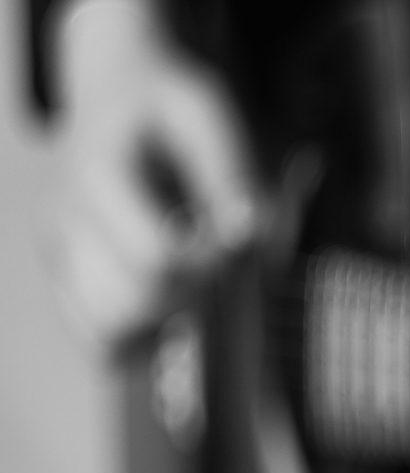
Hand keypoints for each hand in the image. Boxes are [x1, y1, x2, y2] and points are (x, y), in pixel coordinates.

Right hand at [45, 0, 259, 345]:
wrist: (116, 95)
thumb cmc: (167, 105)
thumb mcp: (209, 114)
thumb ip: (233, 175)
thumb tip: (251, 236)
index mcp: (98, 175)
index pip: (158, 260)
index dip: (210, 268)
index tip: (233, 248)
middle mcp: (65, 219)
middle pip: (132, 307)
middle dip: (191, 302)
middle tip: (217, 268)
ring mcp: (58, 254)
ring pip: (108, 335)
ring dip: (164, 326)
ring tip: (193, 284)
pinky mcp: (65, 278)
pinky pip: (99, 340)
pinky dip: (141, 340)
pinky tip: (172, 310)